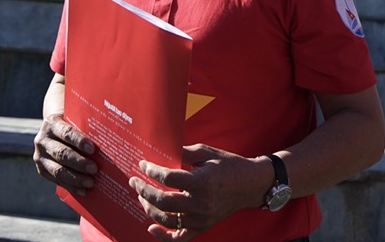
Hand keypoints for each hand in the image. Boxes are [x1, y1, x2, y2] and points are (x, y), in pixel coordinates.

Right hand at [32, 112, 97, 196]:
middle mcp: (42, 140)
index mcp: (51, 123)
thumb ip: (84, 126)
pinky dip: (71, 186)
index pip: (66, 133)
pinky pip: (57, 181)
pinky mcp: (42, 170)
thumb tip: (106, 138)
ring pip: (58, 170)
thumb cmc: (71, 123)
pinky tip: (83, 190)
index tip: (93, 149)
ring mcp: (40, 156)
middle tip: (95, 169)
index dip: (79, 141)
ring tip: (91, 182)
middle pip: (61, 153)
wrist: (53, 130)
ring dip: (76, 178)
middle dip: (79, 163)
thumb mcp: (74, 119)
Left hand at [130, 144, 268, 238]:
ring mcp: (202, 219)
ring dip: (149, 209)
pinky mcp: (203, 227)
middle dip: (144, 190)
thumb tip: (162, 151)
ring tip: (141, 196)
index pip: (169, 178)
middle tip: (134, 180)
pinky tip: (151, 227)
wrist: (250, 184)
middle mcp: (201, 203)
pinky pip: (180, 238)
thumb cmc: (229, 164)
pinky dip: (163, 236)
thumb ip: (184, 152)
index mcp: (202, 181)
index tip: (142, 164)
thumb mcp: (207, 152)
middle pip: (164, 201)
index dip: (152, 171)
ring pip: (167, 220)